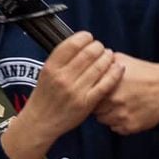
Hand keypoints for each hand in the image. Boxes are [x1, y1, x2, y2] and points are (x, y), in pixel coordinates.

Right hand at [5, 33, 124, 158]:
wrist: (40, 121)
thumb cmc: (44, 97)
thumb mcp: (46, 74)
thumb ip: (61, 60)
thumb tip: (80, 45)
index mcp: (51, 67)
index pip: (72, 44)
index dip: (85, 37)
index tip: (89, 38)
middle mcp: (63, 77)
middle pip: (88, 53)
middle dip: (98, 47)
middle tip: (101, 48)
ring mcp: (75, 90)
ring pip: (99, 66)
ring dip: (108, 58)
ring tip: (109, 56)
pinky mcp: (87, 102)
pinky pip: (105, 84)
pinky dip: (115, 73)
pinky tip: (118, 68)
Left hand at [94, 54, 158, 134]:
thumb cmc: (145, 73)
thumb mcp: (123, 60)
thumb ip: (102, 62)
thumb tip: (87, 60)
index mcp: (109, 85)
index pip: (87, 94)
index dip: (90, 92)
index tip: (95, 91)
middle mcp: (114, 102)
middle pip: (93, 109)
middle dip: (98, 104)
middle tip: (107, 99)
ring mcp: (122, 116)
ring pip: (103, 120)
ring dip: (107, 114)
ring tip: (117, 106)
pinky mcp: (131, 126)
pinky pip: (116, 128)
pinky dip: (118, 123)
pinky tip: (125, 113)